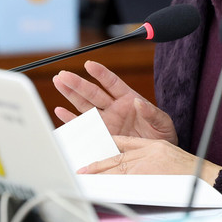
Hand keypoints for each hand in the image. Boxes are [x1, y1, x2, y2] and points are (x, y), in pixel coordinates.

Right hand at [53, 60, 177, 143]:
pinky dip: (71, 119)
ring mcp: (106, 120)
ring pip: (84, 104)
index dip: (101, 73)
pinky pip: (83, 125)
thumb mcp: (163, 123)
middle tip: (63, 74)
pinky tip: (60, 110)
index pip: (112, 83)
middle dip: (78, 83)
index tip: (89, 64)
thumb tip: (139, 102)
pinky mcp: (101, 134)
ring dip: (71, 94)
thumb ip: (152, 113)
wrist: (156, 157)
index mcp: (129, 99)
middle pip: (93, 92)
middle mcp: (114, 108)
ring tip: (59, 81)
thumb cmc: (161, 136)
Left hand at [77, 136, 221, 185]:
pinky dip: (112, 179)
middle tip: (83, 167)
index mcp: (154, 145)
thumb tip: (131, 160)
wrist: (207, 177)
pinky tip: (102, 182)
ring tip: (86, 174)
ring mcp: (149, 161)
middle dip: (99, 161)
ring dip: (100, 170)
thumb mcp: (169, 155)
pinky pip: (126, 176)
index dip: (109, 145)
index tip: (95, 148)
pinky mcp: (149, 172)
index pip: (127, 143)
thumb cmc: (191, 171)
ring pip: (119, 165)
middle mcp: (150, 150)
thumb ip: (151, 154)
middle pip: (118, 154)